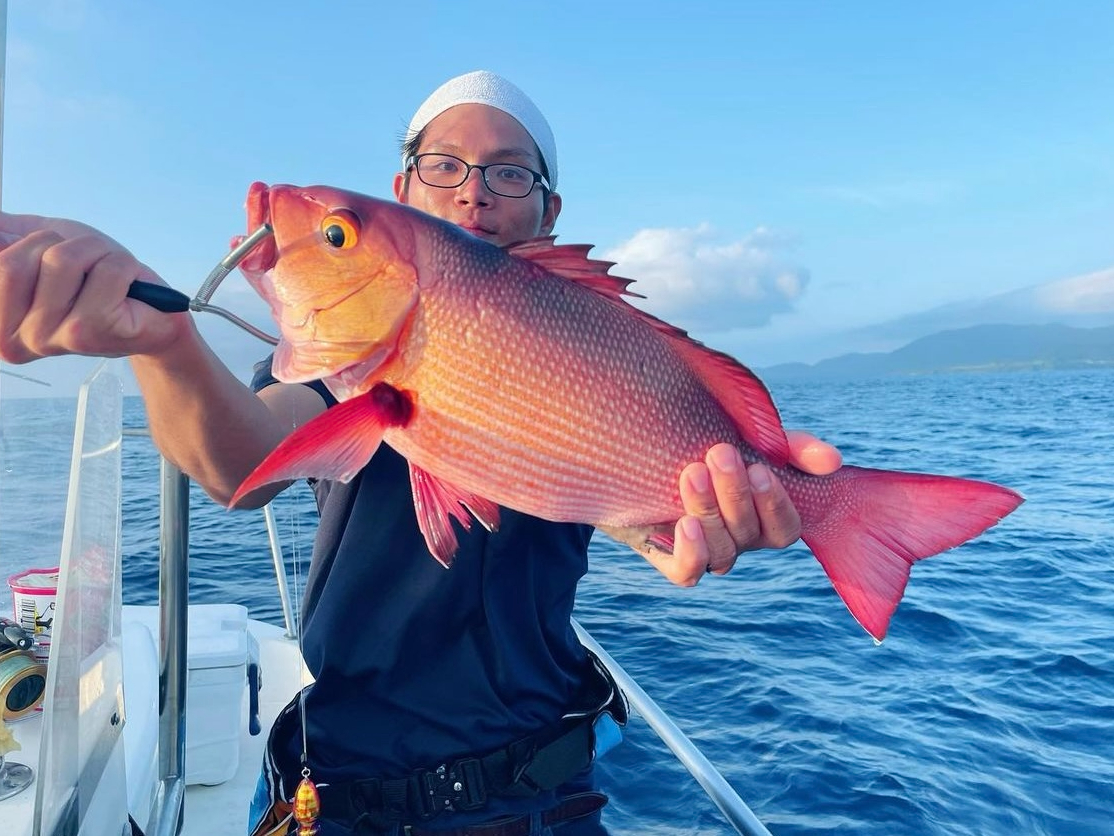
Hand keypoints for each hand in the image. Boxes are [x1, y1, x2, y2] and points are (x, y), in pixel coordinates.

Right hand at [0, 212, 183, 363]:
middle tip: (88, 267)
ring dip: (96, 252)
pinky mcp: (89, 334)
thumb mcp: (45, 248)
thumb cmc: (98, 280)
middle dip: (62, 245)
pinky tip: (128, 287)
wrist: (155, 315)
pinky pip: (105, 271)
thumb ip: (8, 235)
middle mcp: (13, 341)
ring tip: (110, 276)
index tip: (59, 260)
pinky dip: (123, 264)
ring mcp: (49, 340)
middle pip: (17, 259)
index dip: (32, 243)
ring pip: (61, 260)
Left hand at [642, 431, 841, 585]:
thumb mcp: (750, 435)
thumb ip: (793, 447)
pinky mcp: (666, 554)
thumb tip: (832, 461)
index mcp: (760, 516)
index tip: (761, 468)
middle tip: (719, 453)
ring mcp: (703, 549)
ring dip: (708, 510)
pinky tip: (683, 524)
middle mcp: (736, 538)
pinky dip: (691, 553)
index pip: (784, 528)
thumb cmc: (704, 441)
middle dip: (735, 494)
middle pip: (748, 533)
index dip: (776, 506)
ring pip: (719, 550)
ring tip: (691, 472)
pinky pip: (688, 573)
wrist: (637, 447)